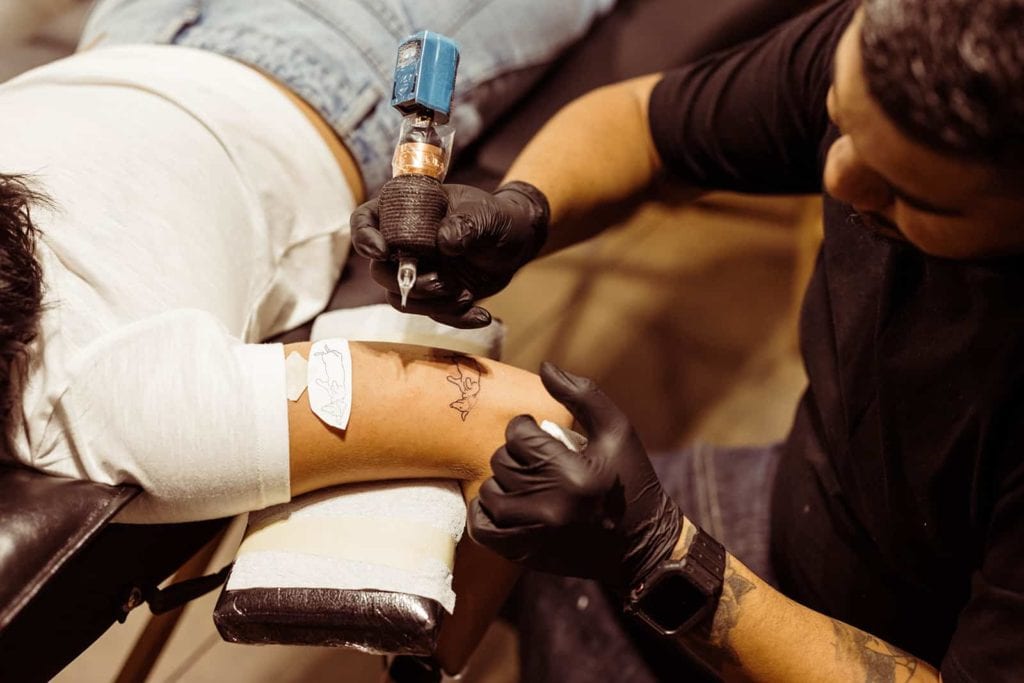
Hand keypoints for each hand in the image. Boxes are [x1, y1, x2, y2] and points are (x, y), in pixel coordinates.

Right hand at [350, 181, 548, 327]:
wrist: (518, 241)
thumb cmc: (496, 217)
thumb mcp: (485, 215)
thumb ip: (466, 223)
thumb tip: (444, 241)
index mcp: (406, 212)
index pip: (366, 220)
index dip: (364, 237)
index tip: (382, 251)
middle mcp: (405, 245)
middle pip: (381, 271)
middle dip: (408, 283)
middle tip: (442, 282)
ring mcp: (419, 272)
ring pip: (402, 299)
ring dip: (432, 303)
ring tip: (465, 296)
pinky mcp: (437, 295)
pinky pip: (434, 314)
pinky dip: (457, 319)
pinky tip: (482, 316)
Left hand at [467, 362, 681, 592]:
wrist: (642, 544)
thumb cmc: (630, 479)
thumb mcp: (617, 430)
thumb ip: (582, 394)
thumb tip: (544, 367)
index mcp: (575, 474)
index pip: (519, 435)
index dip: (525, 429)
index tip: (540, 435)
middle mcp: (552, 507)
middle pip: (502, 462)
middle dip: (516, 454)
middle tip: (536, 458)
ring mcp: (536, 536)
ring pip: (489, 493)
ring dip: (503, 483)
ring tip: (525, 481)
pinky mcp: (525, 555)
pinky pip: (481, 528)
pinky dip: (485, 513)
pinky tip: (506, 503)